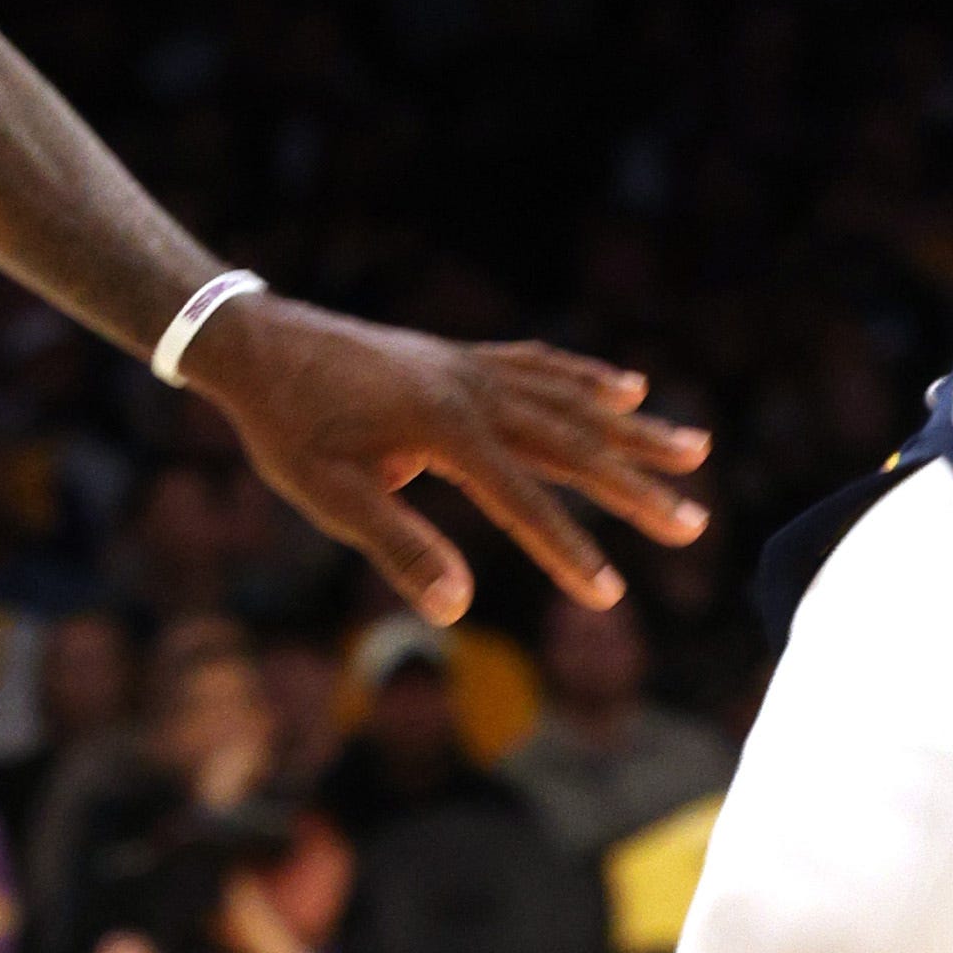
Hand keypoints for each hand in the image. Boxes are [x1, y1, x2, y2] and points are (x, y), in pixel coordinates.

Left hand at [183, 296, 707, 624]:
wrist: (256, 343)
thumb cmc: (286, 427)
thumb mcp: (327, 495)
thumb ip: (396, 546)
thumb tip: (454, 609)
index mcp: (443, 429)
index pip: (522, 501)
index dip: (566, 551)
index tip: (610, 594)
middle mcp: (472, 391)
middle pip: (571, 445)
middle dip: (634, 489)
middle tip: (694, 525)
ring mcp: (469, 367)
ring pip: (569, 401)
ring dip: (633, 431)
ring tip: (696, 450)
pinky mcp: (458, 358)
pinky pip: (538, 366)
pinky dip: (585, 379)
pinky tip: (627, 388)